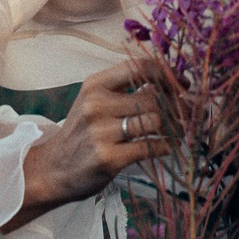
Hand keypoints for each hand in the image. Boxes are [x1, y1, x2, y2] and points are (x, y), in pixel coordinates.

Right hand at [0, 58, 170, 232]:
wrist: (53, 170)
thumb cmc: (82, 134)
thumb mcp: (95, 103)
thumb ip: (126, 90)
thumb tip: (171, 83)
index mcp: (95, 85)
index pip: (138, 67)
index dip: (166, 74)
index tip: (182, 84)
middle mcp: (96, 105)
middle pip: (152, 97)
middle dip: (175, 106)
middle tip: (185, 114)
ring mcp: (101, 132)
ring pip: (155, 121)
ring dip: (175, 127)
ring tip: (179, 132)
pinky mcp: (109, 158)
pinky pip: (151, 147)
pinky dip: (167, 147)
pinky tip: (168, 147)